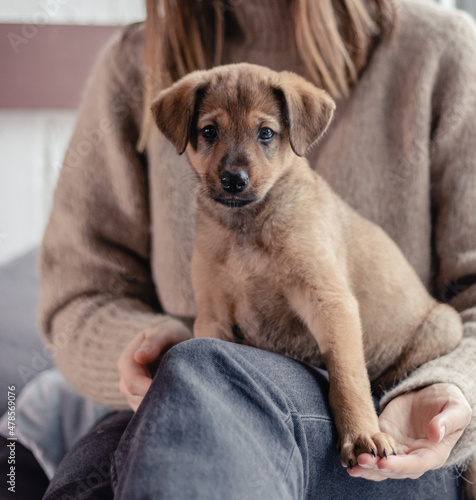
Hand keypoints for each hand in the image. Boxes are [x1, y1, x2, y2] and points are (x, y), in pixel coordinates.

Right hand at [117, 318, 191, 410]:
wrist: (176, 342)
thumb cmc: (172, 335)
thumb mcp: (166, 331)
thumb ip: (154, 341)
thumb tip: (138, 357)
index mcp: (128, 359)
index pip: (132, 381)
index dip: (149, 389)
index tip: (171, 388)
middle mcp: (125, 378)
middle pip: (135, 397)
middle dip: (156, 398)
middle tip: (180, 395)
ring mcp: (132, 392)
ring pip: (141, 407)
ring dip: (159, 404)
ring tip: (179, 396)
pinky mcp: (141, 401)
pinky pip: (147, 412)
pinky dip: (160, 409)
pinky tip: (175, 402)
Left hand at [346, 383, 471, 479]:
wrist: (432, 394)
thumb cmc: (448, 402)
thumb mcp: (456, 409)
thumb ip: (447, 421)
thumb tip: (436, 434)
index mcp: (433, 454)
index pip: (415, 465)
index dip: (399, 466)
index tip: (383, 463)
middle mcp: (414, 456)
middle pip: (394, 469)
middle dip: (376, 467)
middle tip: (359, 461)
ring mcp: (399, 449)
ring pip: (381, 464)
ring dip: (366, 465)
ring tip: (350, 463)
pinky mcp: (386, 437)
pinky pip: (373, 449)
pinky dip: (361, 452)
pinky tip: (347, 454)